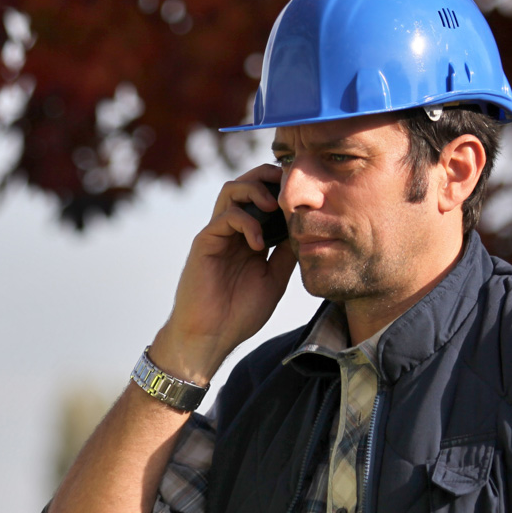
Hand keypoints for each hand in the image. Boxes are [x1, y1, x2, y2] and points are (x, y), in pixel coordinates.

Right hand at [152, 164, 297, 382]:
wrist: (212, 336)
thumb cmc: (240, 313)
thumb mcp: (274, 279)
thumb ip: (286, 253)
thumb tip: (306, 230)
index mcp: (248, 237)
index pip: (262, 198)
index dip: (280, 188)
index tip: (303, 191)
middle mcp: (231, 231)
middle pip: (244, 184)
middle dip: (266, 176)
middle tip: (288, 183)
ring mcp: (217, 234)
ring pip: (230, 190)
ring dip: (254, 190)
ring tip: (273, 207)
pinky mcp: (205, 242)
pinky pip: (225, 217)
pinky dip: (246, 223)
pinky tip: (259, 244)